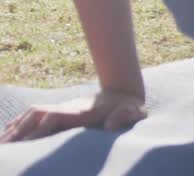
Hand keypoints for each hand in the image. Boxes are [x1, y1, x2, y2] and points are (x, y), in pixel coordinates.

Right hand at [0, 90, 145, 142]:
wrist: (125, 92)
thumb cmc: (130, 108)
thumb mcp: (134, 112)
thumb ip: (125, 117)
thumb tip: (110, 126)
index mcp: (82, 111)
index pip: (54, 118)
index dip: (39, 130)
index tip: (25, 144)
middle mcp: (68, 107)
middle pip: (37, 115)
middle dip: (20, 130)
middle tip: (4, 147)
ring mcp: (63, 107)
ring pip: (32, 114)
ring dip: (16, 128)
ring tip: (2, 144)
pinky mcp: (61, 110)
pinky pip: (35, 114)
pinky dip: (19, 122)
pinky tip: (8, 132)